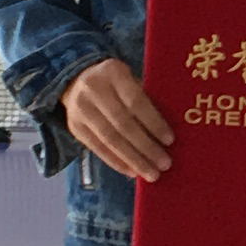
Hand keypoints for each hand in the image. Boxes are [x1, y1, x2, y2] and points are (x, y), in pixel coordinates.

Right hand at [58, 58, 171, 181]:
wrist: (76, 80)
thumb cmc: (117, 83)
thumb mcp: (131, 79)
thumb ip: (146, 99)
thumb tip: (168, 134)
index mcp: (113, 72)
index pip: (136, 102)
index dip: (154, 123)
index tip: (170, 141)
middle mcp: (94, 89)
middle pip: (123, 124)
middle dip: (146, 147)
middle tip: (165, 164)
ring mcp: (80, 109)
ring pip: (110, 139)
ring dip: (133, 160)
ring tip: (151, 173)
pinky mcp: (75, 127)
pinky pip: (98, 148)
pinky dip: (116, 162)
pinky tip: (132, 171)